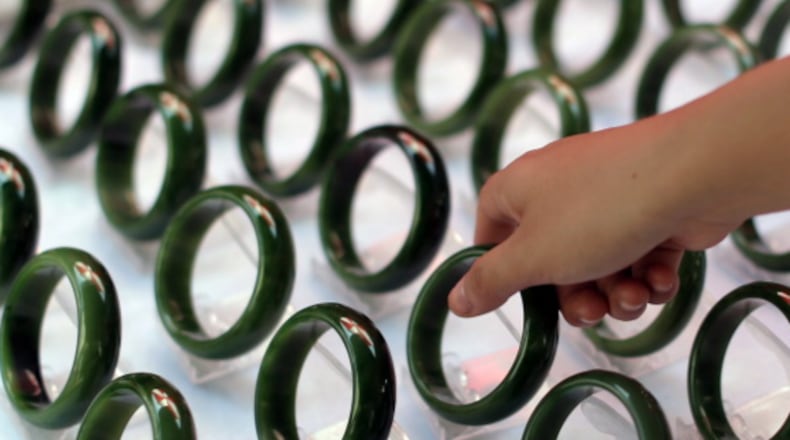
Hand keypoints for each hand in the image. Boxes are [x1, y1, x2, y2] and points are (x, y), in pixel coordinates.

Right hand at [449, 119, 736, 325]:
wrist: (693, 173)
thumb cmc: (598, 212)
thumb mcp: (533, 257)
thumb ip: (491, 281)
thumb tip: (454, 301)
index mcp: (518, 190)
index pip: (490, 234)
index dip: (502, 272)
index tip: (521, 299)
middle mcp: (557, 189)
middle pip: (549, 260)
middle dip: (574, 295)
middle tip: (593, 311)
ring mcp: (605, 197)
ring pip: (595, 263)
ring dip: (615, 291)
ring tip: (634, 295)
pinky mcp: (647, 209)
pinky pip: (633, 252)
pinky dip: (644, 273)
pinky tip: (658, 279)